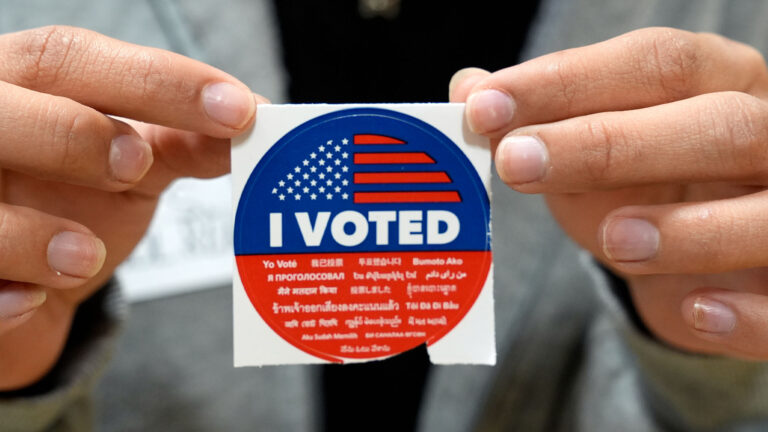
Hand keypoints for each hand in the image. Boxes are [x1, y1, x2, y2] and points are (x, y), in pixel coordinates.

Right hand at [0, 26, 262, 389]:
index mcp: (26, 88)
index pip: (73, 61)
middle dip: (71, 135)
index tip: (236, 109)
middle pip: (3, 112)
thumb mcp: (134, 163)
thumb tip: (256, 120)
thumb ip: (183, 138)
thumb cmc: (77, 198)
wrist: (26, 277)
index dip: (156, 81)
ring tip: (85, 256)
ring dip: (31, 233)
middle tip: (134, 164)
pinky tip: (28, 302)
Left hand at [450, 27, 767, 358]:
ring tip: (613, 239)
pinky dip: (746, 314)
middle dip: (610, 144)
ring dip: (688, 228)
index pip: (655, 64)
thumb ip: (536, 120)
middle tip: (517, 163)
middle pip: (715, 125)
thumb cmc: (649, 189)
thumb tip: (466, 88)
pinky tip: (695, 311)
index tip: (484, 106)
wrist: (711, 258)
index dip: (568, 82)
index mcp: (719, 83)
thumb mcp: (590, 151)